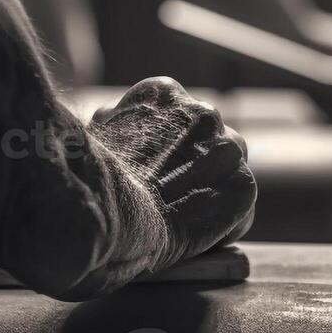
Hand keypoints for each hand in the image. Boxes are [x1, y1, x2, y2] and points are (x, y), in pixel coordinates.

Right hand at [88, 78, 256, 274]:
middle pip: (209, 140)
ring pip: (230, 171)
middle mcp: (201, 111)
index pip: (180, 119)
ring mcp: (226, 148)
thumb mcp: (94, 133)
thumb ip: (117, 125)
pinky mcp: (242, 185)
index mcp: (162, 93)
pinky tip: (199, 239)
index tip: (154, 171)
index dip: (169, 149)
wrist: (103, 212)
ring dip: (214, 193)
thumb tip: (114, 121)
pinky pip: (240, 207)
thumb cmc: (89, 177)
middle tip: (172, 198)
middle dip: (197, 168)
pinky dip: (226, 224)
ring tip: (188, 221)